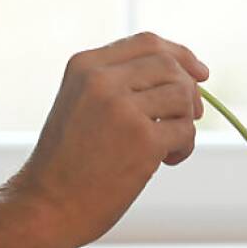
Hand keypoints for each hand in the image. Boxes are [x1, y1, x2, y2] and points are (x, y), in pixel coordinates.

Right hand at [11, 32, 208, 243]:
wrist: (46, 205)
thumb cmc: (68, 160)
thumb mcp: (81, 103)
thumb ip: (120, 83)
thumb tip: (188, 77)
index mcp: (85, 65)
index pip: (147, 42)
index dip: (180, 55)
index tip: (200, 73)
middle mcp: (102, 80)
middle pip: (170, 66)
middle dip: (190, 90)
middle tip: (191, 116)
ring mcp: (122, 108)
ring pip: (183, 96)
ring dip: (186, 121)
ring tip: (168, 145)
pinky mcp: (142, 140)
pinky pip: (186, 130)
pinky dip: (184, 146)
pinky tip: (166, 161)